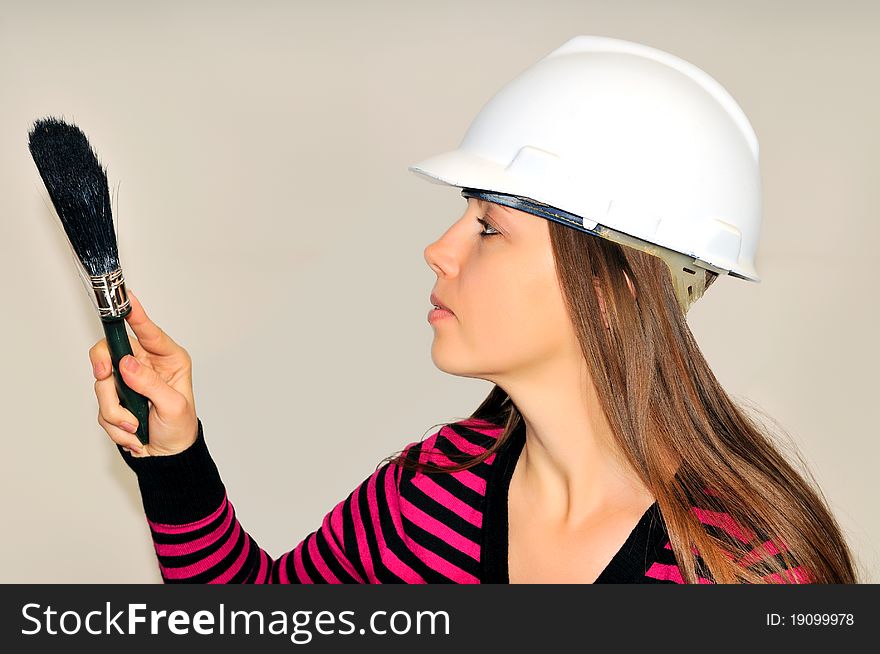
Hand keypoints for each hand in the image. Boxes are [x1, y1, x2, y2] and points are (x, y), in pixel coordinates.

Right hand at [89, 290, 197, 456]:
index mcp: (168, 359)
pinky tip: (134, 433)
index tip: (127, 299)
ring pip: (102, 383)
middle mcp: (145, 365)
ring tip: (136, 427)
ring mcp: (127, 381)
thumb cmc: (179, 426)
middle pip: (111, 350)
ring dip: (115, 411)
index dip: (136, 314)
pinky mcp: (114, 398)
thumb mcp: (172, 406)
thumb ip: (150, 384)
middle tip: (104, 375)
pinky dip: (115, 424)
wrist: (168, 454)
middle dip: (105, 367)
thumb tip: (126, 364)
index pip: (149, 332)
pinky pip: (100, 407)